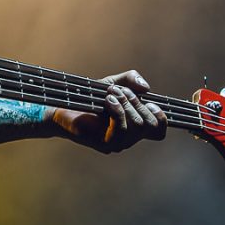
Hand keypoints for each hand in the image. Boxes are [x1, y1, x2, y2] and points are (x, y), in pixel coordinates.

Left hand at [49, 71, 167, 153]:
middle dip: (139, 103)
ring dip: (127, 103)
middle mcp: (128, 138)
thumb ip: (131, 81)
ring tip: (110, 93)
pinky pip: (121, 127)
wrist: (62, 107)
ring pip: (138, 125)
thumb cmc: (88, 98)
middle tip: (120, 91)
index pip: (159, 131)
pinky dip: (117, 109)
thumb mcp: (112, 83)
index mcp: (133, 127)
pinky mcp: (105, 144)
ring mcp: (118, 143)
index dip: (162, 117)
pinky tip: (107, 100)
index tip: (150, 102)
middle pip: (151, 125)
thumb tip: (147, 88)